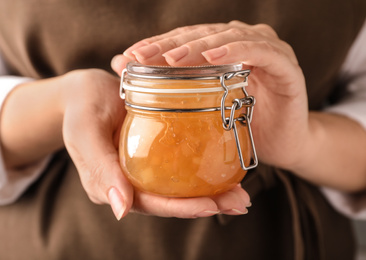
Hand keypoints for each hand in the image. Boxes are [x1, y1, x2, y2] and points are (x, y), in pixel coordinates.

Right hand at [60, 69, 250, 219]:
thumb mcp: (86, 133)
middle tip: (240, 201)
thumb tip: (122, 211)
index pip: (151, 203)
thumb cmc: (81, 106)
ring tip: (240, 191)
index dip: (182, 207)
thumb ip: (100, 170)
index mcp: (110, 186)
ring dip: (210, 191)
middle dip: (206, 203)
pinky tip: (222, 166)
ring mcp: (141, 170)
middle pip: (170, 201)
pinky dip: (199, 170)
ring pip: (178, 187)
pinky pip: (176, 168)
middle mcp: (129, 183)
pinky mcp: (151, 154)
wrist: (83, 90)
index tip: (212, 206)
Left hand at [112, 20, 308, 172]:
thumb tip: (120, 66)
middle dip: (170, 45)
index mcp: (224, 50)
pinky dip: (235, 51)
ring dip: (198, 47)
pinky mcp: (285, 65)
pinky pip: (260, 51)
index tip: (129, 57)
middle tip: (141, 56)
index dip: (157, 44)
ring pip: (228, 37)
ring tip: (172, 60)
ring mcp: (267, 50)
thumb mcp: (202, 106)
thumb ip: (167, 85)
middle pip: (202, 35)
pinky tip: (212, 59)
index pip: (186, 40)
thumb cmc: (242, 124)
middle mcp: (244, 42)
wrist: (283, 145)